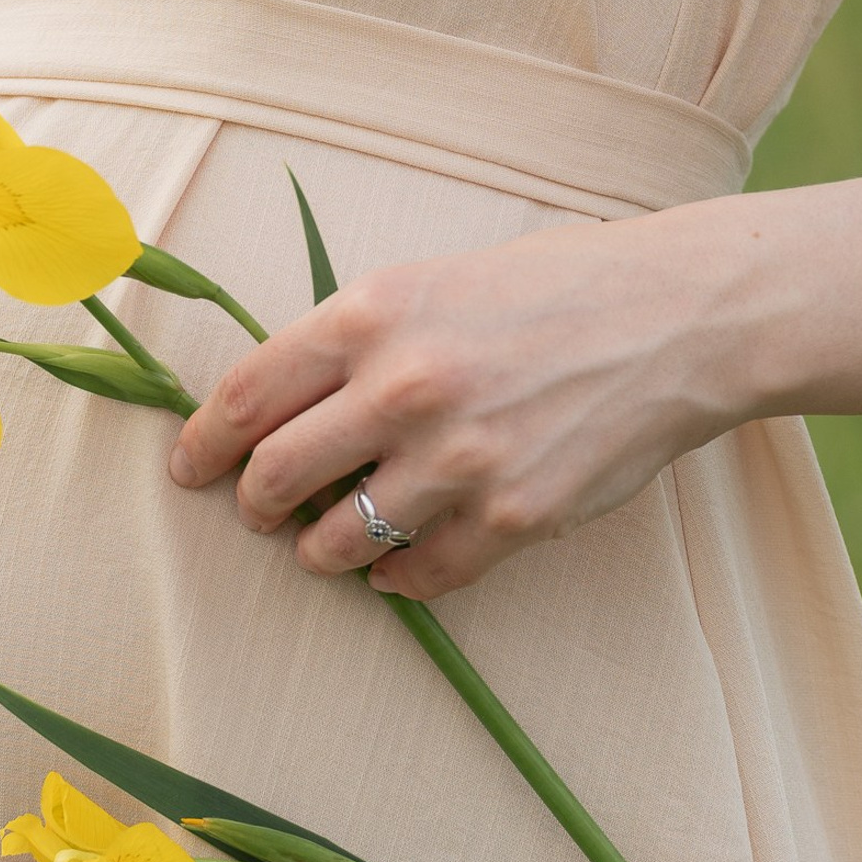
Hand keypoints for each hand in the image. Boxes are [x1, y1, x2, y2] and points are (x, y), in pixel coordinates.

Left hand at [168, 209, 749, 601]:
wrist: (671, 314)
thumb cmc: (551, 284)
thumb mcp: (433, 280)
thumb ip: (356, 337)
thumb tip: (280, 400)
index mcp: (371, 315)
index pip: (246, 395)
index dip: (203, 441)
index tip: (189, 466)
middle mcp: (401, 388)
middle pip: (276, 477)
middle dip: (254, 504)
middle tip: (257, 509)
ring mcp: (457, 460)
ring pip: (339, 542)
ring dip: (321, 552)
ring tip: (329, 543)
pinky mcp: (511, 517)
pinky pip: (421, 577)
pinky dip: (397, 581)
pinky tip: (399, 566)